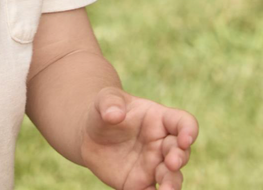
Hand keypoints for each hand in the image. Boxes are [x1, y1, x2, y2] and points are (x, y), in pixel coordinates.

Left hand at [80, 87, 198, 189]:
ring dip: (172, 184)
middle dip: (179, 158)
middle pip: (181, 152)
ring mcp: (154, 166)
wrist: (91, 135)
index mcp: (159, 120)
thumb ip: (110, 104)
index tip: (185, 139)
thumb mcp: (105, 100)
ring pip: (172, 178)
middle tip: (171, 163)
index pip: (183, 122)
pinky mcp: (142, 184)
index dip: (189, 130)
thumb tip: (114, 115)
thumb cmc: (105, 111)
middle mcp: (162, 145)